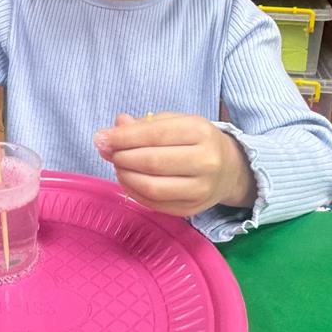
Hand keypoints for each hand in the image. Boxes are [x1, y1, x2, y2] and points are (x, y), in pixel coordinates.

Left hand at [93, 112, 255, 215]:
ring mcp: (201, 189)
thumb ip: (144, 125)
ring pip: (152, 187)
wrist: (229, 169)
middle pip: (152, 162)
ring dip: (125, 176)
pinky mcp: (193, 209)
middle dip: (121, 157)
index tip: (101, 137)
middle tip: (106, 151)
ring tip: (117, 165)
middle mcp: (206, 161)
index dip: (123, 137)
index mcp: (201, 132)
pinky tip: (127, 179)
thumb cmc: (195, 141)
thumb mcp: (175, 122)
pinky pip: (155, 204)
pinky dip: (133, 192)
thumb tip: (114, 127)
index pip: (155, 135)